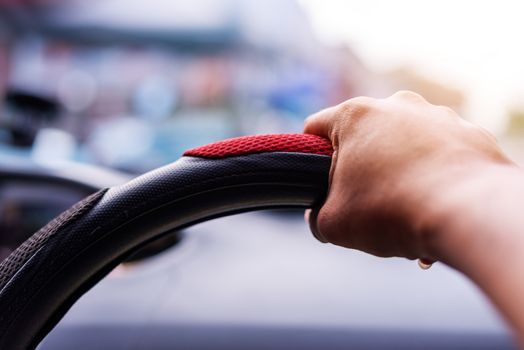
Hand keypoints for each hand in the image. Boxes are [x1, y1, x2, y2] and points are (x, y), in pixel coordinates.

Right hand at [304, 91, 511, 260]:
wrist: (469, 214)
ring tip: (405, 209)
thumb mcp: (334, 224)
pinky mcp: (469, 133)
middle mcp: (397, 106)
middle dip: (360, 167)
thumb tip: (320, 216)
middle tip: (364, 200)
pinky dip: (432, 174)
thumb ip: (317, 216)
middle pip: (363, 136)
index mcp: (356, 116)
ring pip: (403, 144)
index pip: (315, 128)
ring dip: (397, 170)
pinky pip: (439, 153)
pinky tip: (435, 205)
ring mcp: (437, 116)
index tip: (317, 180)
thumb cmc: (391, 211)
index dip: (309, 156)